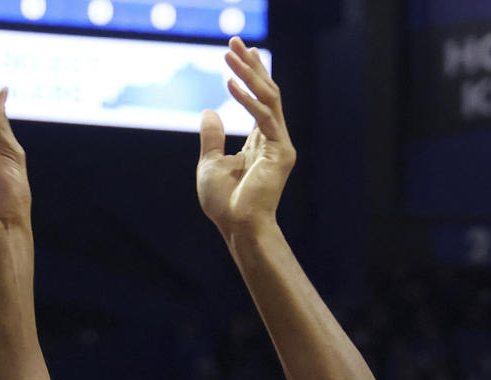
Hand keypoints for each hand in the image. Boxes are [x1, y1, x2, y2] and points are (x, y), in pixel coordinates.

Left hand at [197, 39, 295, 237]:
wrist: (239, 228)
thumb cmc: (225, 205)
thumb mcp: (210, 165)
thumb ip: (212, 138)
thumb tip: (209, 110)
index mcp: (260, 143)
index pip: (259, 100)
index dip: (252, 74)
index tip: (242, 51)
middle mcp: (274, 140)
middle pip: (266, 92)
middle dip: (251, 65)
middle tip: (235, 41)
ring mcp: (280, 145)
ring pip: (269, 98)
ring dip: (250, 74)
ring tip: (232, 52)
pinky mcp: (281, 152)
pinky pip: (265, 117)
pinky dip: (248, 100)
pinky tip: (231, 84)